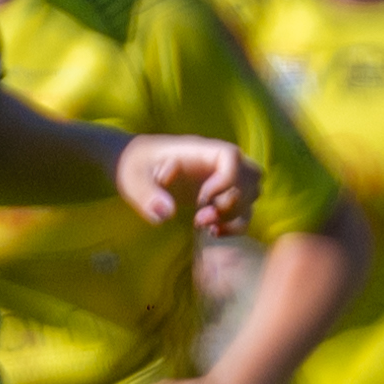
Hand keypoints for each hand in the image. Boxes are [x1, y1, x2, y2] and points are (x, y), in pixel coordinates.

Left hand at [115, 135, 255, 238]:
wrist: (131, 167)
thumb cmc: (131, 166)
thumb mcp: (131, 179)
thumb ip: (145, 194)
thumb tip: (166, 214)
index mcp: (199, 151)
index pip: (231, 156)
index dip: (226, 179)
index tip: (201, 199)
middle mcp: (216, 163)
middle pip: (251, 176)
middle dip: (234, 202)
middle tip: (200, 218)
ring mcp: (221, 179)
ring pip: (252, 194)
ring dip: (236, 214)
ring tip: (203, 225)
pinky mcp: (218, 196)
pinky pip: (244, 209)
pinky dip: (236, 224)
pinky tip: (211, 232)